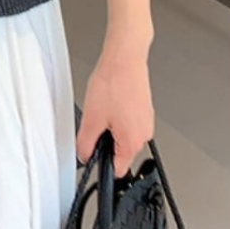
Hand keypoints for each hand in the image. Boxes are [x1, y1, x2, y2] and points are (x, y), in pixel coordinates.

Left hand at [75, 44, 154, 178]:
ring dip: (111, 126)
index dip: (102, 164)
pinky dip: (118, 114)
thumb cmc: (113, 83)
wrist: (124, 58)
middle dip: (105, 141)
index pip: (117, 170)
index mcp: (132, 142)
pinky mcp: (144, 109)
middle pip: (120, 151)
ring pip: (123, 135)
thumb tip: (84, 156)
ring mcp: (146, 120)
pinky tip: (111, 99)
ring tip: (104, 105)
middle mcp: (144, 134)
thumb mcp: (92, 118)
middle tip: (96, 120)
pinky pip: (128, 121)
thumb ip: (85, 143)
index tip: (93, 154)